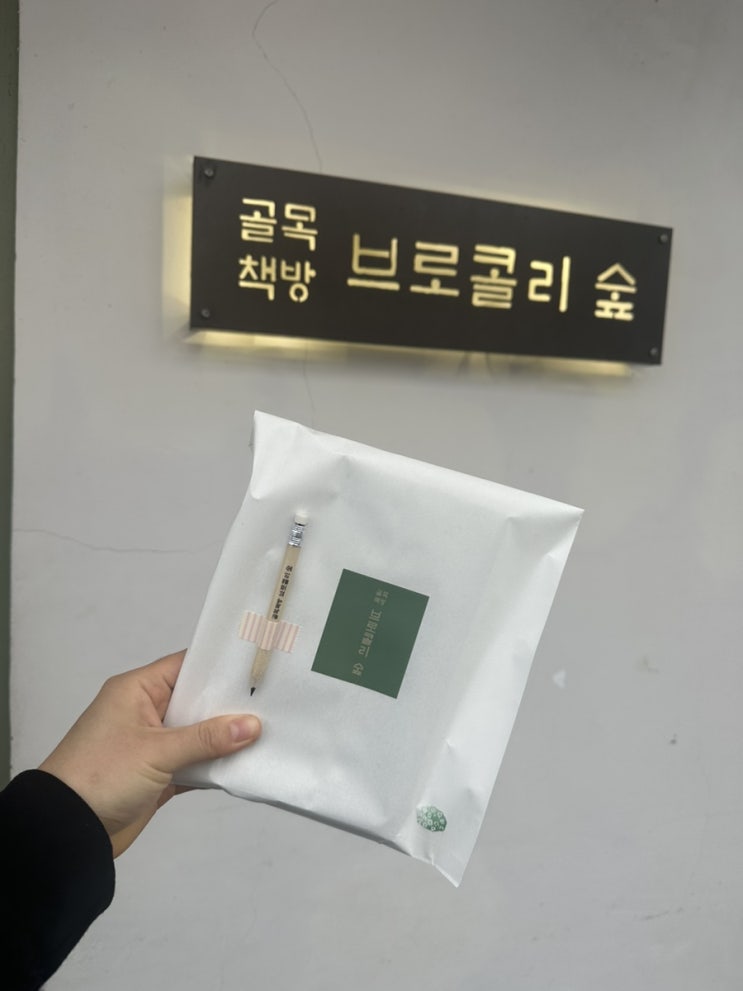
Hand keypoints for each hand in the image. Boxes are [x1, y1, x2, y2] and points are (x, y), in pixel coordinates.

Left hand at [39, 650, 260, 856]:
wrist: (67, 832)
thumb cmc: (100, 775)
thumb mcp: (157, 751)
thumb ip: (207, 738)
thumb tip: (251, 725)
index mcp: (137, 690)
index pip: (186, 667)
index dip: (220, 666)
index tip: (256, 665)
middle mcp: (146, 712)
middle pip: (196, 701)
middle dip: (229, 705)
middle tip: (272, 700)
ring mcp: (153, 744)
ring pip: (199, 734)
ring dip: (225, 738)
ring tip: (270, 730)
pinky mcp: (159, 774)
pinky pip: (195, 763)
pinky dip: (215, 765)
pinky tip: (245, 763)